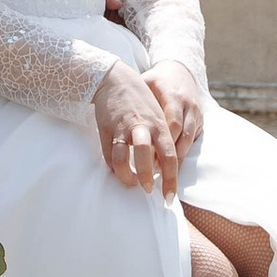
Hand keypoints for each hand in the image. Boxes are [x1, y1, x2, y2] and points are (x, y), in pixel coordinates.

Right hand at [93, 60, 181, 199]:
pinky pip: (108, 155)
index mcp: (159, 125)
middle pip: (146, 158)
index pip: (169, 157)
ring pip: (123, 159)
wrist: (114, 79)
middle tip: (148, 190)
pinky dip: (114, 167)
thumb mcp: (157, 115)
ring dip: (127, 176)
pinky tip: (118, 171)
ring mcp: (122, 128)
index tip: (168, 197)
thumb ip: (162, 139)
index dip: (170, 180)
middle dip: (146, 179)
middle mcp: (142, 127)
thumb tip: (164, 167)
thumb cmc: (140, 100)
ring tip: (131, 182)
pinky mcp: (106, 130)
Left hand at [144, 63, 204, 165]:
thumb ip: (136, 102)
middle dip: (171, 157)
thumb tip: (120, 125)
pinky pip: (193, 139)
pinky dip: (181, 152)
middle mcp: (187, 105)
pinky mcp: (200, 120)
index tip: (148, 159)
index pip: (171, 124)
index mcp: (173, 95)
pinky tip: (170, 164)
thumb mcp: (144, 84)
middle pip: (182, 136)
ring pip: (189, 141)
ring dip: (177, 158)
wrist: (179, 70)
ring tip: (163, 175)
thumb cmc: (155, 80)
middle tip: (155, 173)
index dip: (162, 143)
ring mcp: (196, 113)